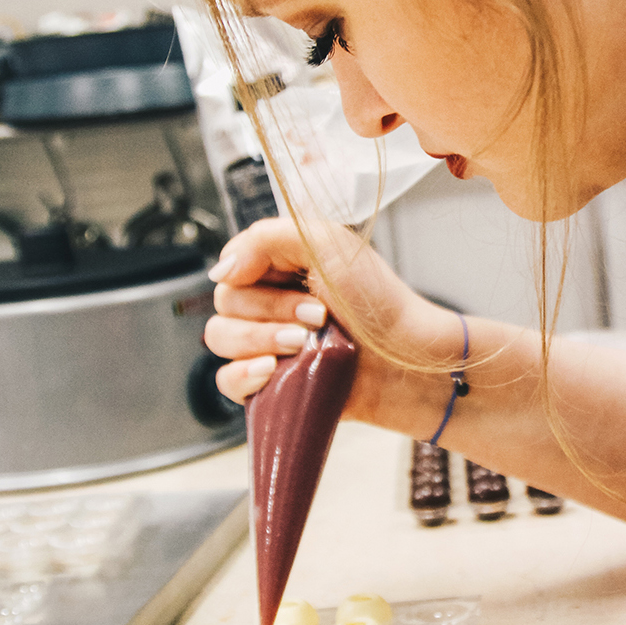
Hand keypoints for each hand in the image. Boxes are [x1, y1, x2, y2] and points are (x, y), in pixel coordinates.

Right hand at [203, 216, 449, 417]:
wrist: (406, 361)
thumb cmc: (377, 302)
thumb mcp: (326, 244)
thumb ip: (265, 239)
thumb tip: (219, 271)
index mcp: (276, 269)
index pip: (230, 265)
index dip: (253, 272)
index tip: (296, 277)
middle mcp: (266, 306)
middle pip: (224, 302)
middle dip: (271, 309)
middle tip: (318, 317)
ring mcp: (264, 346)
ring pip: (220, 338)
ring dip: (262, 339)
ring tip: (304, 344)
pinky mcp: (266, 385)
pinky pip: (226, 380)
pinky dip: (244, 375)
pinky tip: (272, 371)